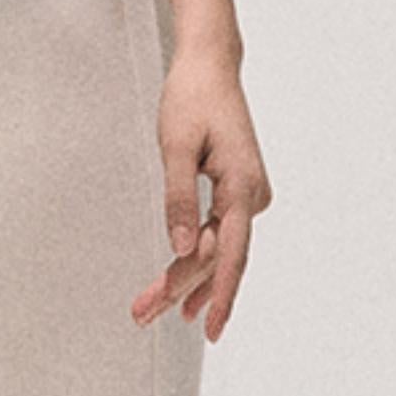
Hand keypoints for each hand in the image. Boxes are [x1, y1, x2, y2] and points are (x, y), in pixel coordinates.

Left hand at [130, 52, 271, 342]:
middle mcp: (253, 194)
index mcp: (242, 184)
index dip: (218, 295)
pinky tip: (187, 287)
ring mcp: (248, 194)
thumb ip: (179, 197)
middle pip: (219, 255)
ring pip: (220, 248)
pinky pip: (221, 234)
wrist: (209, 66)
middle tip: (142, 313)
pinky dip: (201, 259)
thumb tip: (182, 246)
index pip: (230, 253)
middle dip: (183, 288)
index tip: (208, 329)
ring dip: (190, 279)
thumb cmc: (192, 98)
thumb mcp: (176, 145)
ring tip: (156, 309)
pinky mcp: (238, 191)